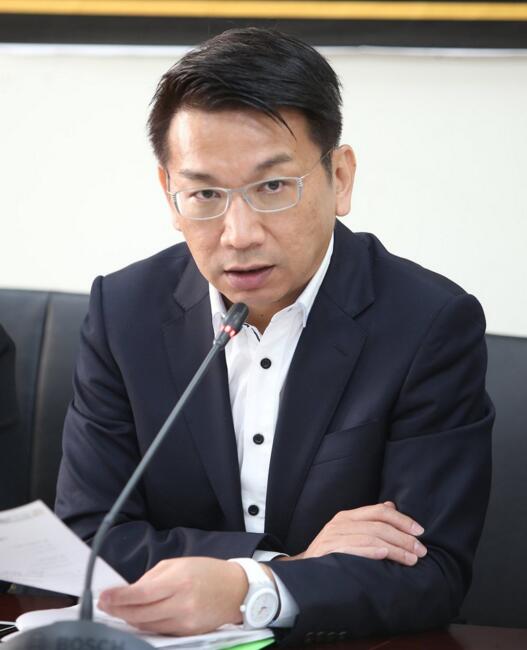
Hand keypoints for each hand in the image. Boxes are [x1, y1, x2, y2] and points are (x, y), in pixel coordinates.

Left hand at [98, 557, 247, 635]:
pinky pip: (159, 631)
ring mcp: (185, 622)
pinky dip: (146, 625)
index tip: (103, 597)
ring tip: (117, 610)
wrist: (235, 589)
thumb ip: (152, 577)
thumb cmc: (206, 571)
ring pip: (147, 625)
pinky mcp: (188, 633)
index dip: (119, 598)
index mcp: (179, 581)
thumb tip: (129, 592)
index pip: (141, 594)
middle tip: (104, 605)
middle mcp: (182, 603)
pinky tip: (137, 617)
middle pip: (140, 614)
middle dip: (118, 610)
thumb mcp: (178, 564)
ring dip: (129, 619)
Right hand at [293, 502, 426, 565]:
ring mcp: (333, 536)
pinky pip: (354, 548)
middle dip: (403, 537)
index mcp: (347, 516)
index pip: (379, 511)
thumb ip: (369, 520)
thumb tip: (391, 505)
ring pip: (371, 537)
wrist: (302, 570)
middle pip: (378, 525)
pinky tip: (385, 554)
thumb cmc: (331, 553)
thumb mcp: (349, 533)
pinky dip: (371, 550)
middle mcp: (340, 523)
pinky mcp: (328, 551)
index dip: (402, 519)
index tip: (420, 531)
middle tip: (421, 550)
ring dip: (395, 548)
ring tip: (412, 559)